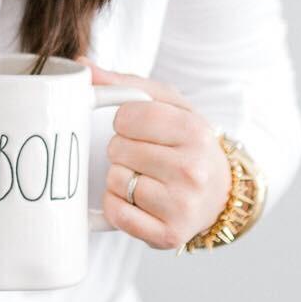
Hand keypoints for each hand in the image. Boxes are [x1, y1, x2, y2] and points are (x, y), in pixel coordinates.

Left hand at [81, 56, 231, 250]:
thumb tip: (81, 66)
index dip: (124, 122)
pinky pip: (116, 213)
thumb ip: (124, 82)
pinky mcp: (168, 235)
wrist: (219, 192)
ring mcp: (182, 206)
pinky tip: (137, 200)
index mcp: (194, 131)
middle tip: (144, 155)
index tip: (140, 129)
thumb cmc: (186, 142)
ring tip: (145, 176)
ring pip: (115, 180)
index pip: (127, 117)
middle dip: (122, 149)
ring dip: (120, 177)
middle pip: (117, 149)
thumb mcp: (167, 103)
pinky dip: (117, 205)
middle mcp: (193, 170)